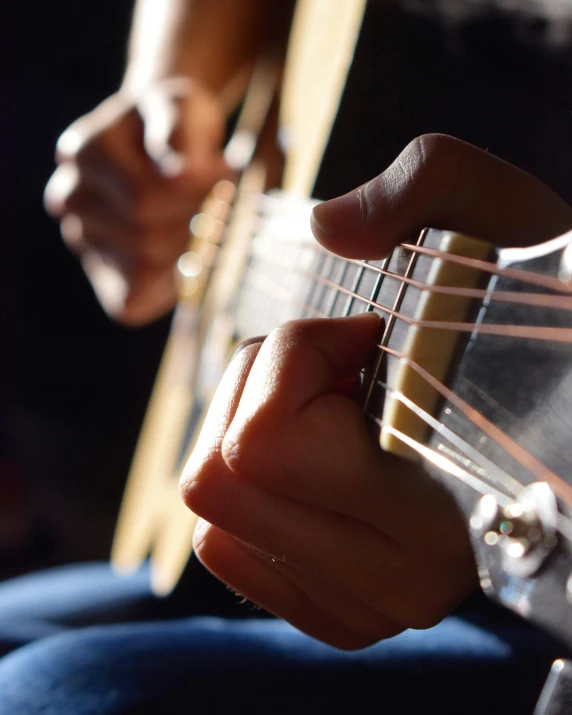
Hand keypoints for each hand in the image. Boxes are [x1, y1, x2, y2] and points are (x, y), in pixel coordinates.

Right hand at [45, 78, 228, 325]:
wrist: (171, 140)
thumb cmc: (180, 127)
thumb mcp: (185, 108)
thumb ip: (178, 130)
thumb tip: (179, 176)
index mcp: (83, 151)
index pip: (146, 195)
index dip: (197, 191)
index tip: (223, 171)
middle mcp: (70, 197)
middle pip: (146, 234)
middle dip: (195, 220)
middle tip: (216, 201)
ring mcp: (80, 240)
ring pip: (144, 265)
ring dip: (188, 248)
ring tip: (197, 220)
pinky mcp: (102, 277)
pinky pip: (132, 301)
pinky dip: (167, 285)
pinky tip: (181, 255)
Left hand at [180, 134, 571, 649]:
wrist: (562, 413)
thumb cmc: (531, 317)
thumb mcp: (501, 218)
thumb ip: (423, 187)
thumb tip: (329, 228)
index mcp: (435, 509)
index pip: (265, 445)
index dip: (294, 358)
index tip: (363, 335)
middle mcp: (393, 578)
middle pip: (217, 479)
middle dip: (260, 391)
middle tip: (337, 367)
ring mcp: (358, 603)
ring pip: (213, 513)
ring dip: (250, 433)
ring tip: (332, 410)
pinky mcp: (333, 610)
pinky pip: (225, 545)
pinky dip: (252, 485)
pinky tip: (319, 457)